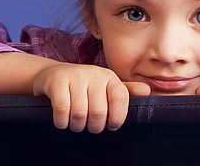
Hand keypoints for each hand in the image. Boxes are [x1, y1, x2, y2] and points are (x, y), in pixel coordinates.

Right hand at [32, 63, 150, 132]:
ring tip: (76, 123)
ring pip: (80, 114)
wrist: (52, 75)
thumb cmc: (84, 85)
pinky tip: (62, 121)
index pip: (120, 98)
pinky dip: (61, 122)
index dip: (117, 117)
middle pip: (99, 112)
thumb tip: (147, 91)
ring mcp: (75, 76)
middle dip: (94, 126)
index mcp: (109, 77)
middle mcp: (94, 74)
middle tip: (90, 126)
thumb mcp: (105, 86)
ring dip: (77, 126)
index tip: (111, 125)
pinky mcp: (57, 82)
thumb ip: (125, 91)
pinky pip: (62, 110)